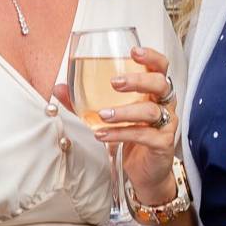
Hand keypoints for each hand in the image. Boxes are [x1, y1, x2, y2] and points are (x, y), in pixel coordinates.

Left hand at [84, 43, 180, 208]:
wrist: (144, 173)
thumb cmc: (130, 137)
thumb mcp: (106, 116)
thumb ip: (84, 102)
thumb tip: (59, 88)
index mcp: (154, 91)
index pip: (160, 66)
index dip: (150, 56)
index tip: (132, 52)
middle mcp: (164, 104)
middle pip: (160, 83)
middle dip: (138, 80)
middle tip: (114, 83)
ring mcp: (166, 125)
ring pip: (151, 111)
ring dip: (125, 112)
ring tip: (103, 114)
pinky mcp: (163, 145)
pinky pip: (144, 135)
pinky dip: (121, 134)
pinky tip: (103, 134)